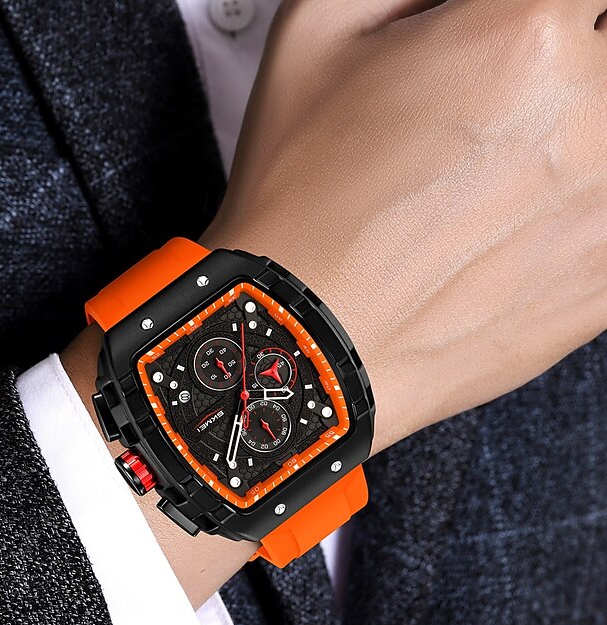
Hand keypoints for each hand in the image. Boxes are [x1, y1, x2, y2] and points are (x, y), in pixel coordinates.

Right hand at [202, 0, 606, 454]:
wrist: (301, 339)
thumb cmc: (299, 206)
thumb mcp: (316, 29)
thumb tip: (449, 0)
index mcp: (524, 32)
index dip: (522, 29)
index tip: (505, 54)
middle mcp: (588, 114)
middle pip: (594, 61)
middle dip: (540, 81)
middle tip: (470, 126)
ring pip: (598, 141)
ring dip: (554, 153)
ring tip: (476, 192)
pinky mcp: (605, 283)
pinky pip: (602, 220)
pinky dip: (563, 218)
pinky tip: (496, 236)